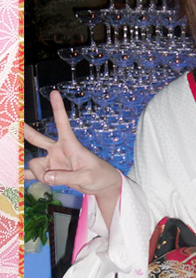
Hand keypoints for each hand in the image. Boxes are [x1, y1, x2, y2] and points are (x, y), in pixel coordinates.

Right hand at [25, 91, 121, 212]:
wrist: (102, 184)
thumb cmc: (99, 175)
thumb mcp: (86, 177)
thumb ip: (67, 178)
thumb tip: (47, 177)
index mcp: (71, 145)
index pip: (62, 124)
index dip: (58, 109)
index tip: (55, 92)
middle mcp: (58, 150)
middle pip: (37, 138)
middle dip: (25, 130)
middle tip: (12, 122)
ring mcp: (53, 161)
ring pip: (35, 164)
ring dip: (39, 175)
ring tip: (52, 181)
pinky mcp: (50, 173)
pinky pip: (33, 174)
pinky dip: (26, 176)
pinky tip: (17, 178)